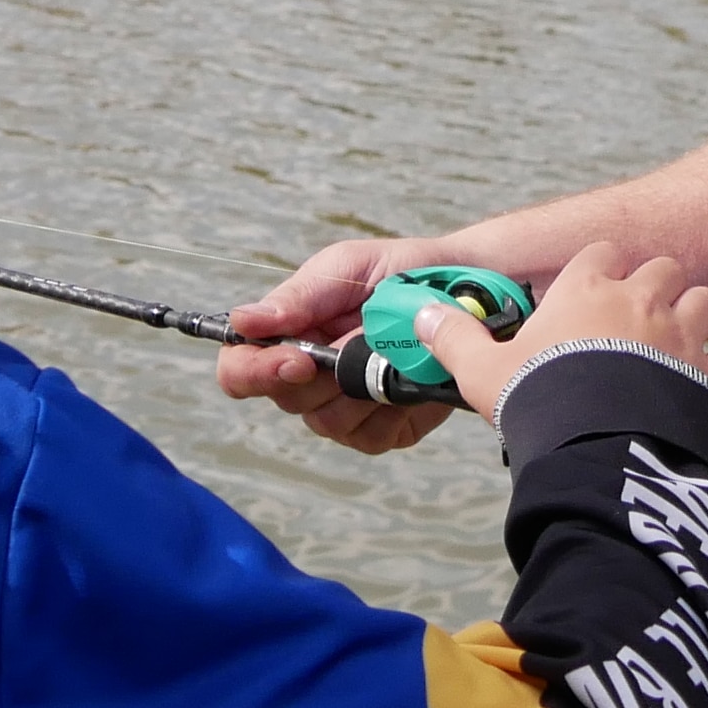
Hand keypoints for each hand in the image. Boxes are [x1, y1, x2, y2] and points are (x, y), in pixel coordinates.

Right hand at [220, 235, 488, 455]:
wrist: (467, 291)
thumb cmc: (400, 272)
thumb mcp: (346, 269)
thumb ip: (297, 298)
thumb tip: (243, 320)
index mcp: (288, 335)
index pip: (240, 371)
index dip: (255, 372)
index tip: (296, 360)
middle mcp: (308, 379)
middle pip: (287, 401)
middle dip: (324, 374)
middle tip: (363, 343)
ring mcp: (347, 409)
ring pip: (329, 423)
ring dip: (362, 389)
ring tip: (393, 352)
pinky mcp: (385, 430)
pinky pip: (372, 438)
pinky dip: (392, 410)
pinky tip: (409, 380)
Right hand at [419, 241, 707, 420]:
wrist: (599, 445)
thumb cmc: (537, 401)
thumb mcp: (481, 371)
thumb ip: (453, 339)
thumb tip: (419, 316)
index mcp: (586, 288)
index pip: (601, 253)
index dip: (598, 269)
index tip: (589, 290)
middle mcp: (640, 299)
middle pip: (662, 268)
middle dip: (655, 286)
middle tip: (636, 319)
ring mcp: (684, 333)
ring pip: (705, 301)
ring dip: (696, 316)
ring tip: (679, 342)